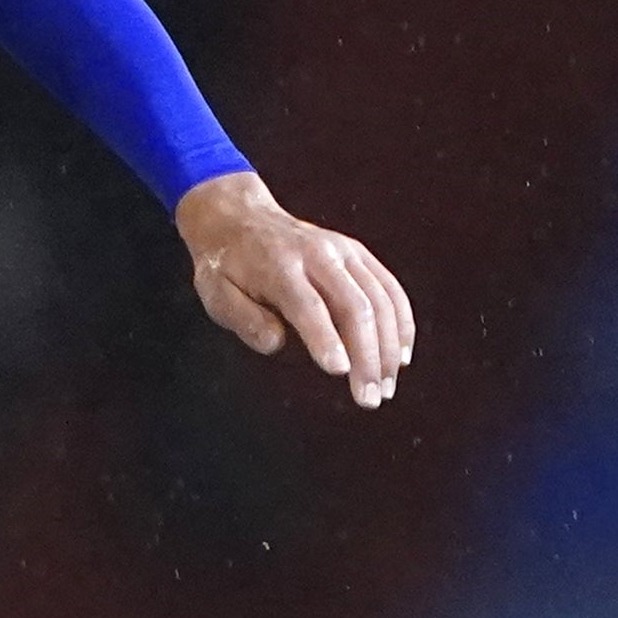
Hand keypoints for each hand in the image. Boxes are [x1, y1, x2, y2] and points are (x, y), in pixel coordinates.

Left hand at [175, 168, 412, 410]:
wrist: (239, 217)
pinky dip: (402, 323)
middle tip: (370, 399)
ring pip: (380, 300)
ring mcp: (343, 251)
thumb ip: (243, 320)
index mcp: (278, 266)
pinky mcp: (358, 254)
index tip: (340, 372)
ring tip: (386, 388)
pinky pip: (389, 289)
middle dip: (368, 356)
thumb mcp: (215, 294)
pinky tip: (401, 357)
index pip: (308, 306)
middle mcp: (318, 254)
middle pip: (354, 306)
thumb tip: (277, 344)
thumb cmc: (226, 267)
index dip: (325, 340)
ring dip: (389, 348)